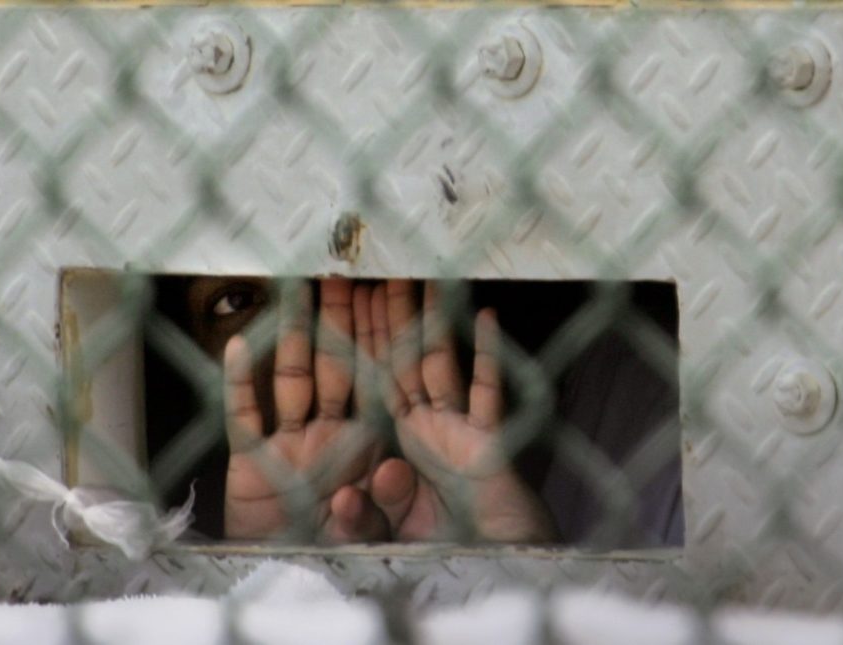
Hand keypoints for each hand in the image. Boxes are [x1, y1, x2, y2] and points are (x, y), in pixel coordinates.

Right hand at [222, 279, 387, 541]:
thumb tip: (389, 473)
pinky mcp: (252, 461)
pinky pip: (245, 414)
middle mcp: (328, 435)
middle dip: (341, 318)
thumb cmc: (333, 556)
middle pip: (337, 365)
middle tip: (344, 270)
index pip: (379, 380)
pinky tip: (241, 346)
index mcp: (365, 445)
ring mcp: (289, 444)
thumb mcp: (370, 535)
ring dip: (293, 334)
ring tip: (294, 288)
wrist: (285, 582)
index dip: (384, 339)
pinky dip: (241, 382)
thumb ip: (381, 506)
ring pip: (292, 377)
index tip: (391, 295)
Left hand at [363, 280, 555, 542]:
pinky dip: (488, 359)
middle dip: (390, 314)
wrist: (497, 576)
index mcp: (391, 443)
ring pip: (442, 365)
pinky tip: (485, 318)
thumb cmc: (441, 559)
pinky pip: (488, 396)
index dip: (355, 336)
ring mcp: (457, 434)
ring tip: (429, 276)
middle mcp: (422, 431)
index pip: (367, 378)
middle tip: (380, 265)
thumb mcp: (386, 539)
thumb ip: (362, 519)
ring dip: (435, 320)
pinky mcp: (491, 446)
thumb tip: (349, 494)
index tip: (345, 293)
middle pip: (400, 360)